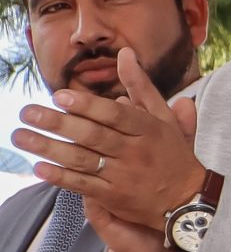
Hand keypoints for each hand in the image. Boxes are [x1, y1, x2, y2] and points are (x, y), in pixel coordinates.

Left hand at [13, 49, 207, 229]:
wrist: (187, 199)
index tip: (59, 96)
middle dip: (59, 124)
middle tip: (27, 113)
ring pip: (84, 160)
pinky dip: (62, 177)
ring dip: (50, 148)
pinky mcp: (115, 197)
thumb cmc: (171, 152)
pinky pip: (85, 186)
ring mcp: (124, 176)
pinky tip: (40, 168)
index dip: (88, 106)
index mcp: (148, 129)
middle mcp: (135, 151)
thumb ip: (141, 86)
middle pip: (94, 136)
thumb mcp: (163, 117)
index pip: (115, 115)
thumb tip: (125, 52)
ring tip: (21, 137)